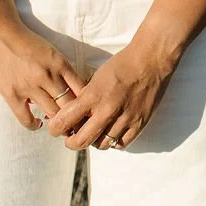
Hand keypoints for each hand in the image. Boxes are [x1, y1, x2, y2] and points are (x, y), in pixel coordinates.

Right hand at [0, 15, 85, 130]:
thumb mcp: (50, 51)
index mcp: (60, 63)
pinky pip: (26, 118)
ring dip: (57, 123)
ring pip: (52, 114)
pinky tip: (37, 123)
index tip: (86, 113)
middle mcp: (48, 76)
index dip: (86, 105)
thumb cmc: (25, 40)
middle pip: (69, 106)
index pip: (81, 91)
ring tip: (58, 126)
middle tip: (76, 126)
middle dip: (75, 119)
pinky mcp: (12, 94)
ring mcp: (30, 86)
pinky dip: (34, 124)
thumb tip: (72, 90)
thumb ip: (61, 70)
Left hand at [46, 38, 174, 150]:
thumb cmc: (121, 65)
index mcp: (93, 95)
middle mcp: (107, 110)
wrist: (150, 61)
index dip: (55, 129)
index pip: (66, 121)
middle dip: (71, 142)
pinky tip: (110, 134)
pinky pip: (121, 143)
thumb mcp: (96, 77)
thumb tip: (72, 113)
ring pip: (102, 145)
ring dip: (94, 142)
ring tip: (93, 134)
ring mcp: (125, 119)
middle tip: (70, 139)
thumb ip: (85, 97)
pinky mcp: (139, 123)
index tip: (55, 128)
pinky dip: (113, 142)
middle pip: (82, 140)